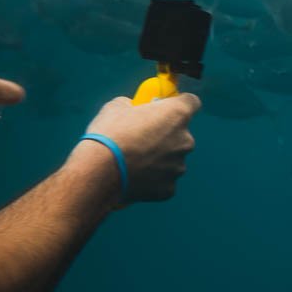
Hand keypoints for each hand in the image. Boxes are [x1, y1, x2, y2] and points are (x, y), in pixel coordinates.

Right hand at [81, 93, 200, 201]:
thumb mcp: (117, 107)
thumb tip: (132, 109)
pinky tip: (134, 177)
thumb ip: (133, 105)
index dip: (177, 104)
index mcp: (178, 115)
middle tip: (141, 138)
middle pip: (181, 134)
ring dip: (159, 159)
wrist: (100, 172)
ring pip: (172, 159)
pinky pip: (163, 180)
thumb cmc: (109, 134)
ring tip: (133, 161)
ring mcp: (179, 166)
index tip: (165, 108)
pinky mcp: (169, 188)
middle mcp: (185, 140)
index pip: (191, 102)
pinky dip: (152, 179)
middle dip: (165, 135)